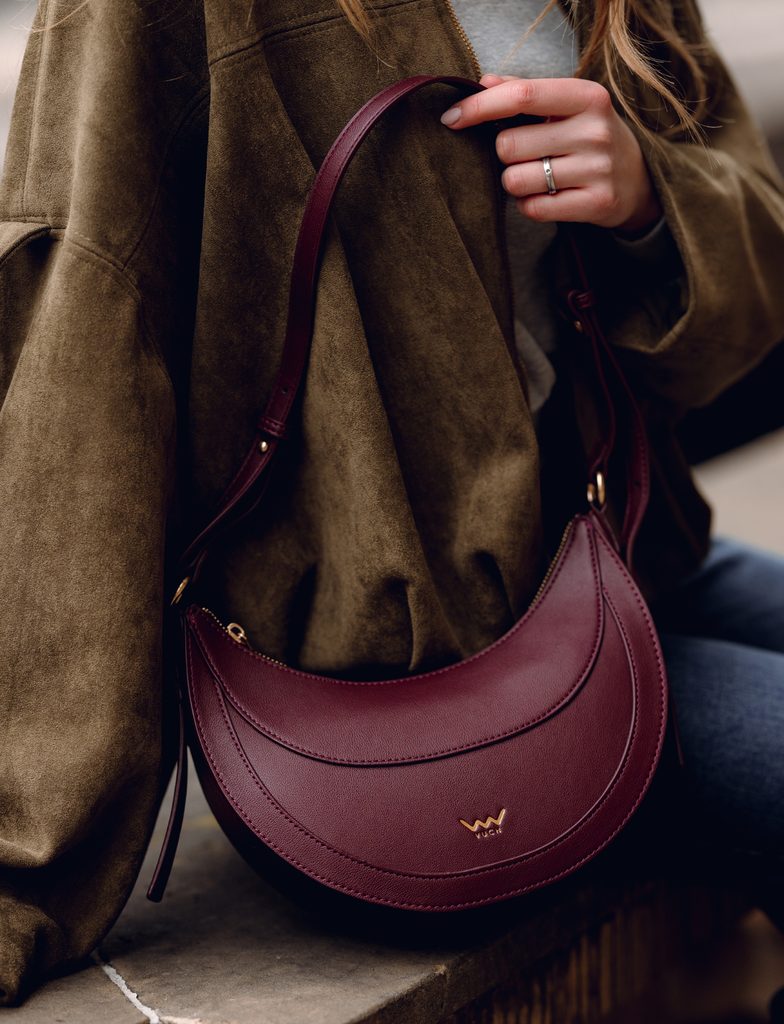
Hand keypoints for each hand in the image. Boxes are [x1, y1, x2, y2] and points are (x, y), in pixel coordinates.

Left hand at [440, 74, 661, 233]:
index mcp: (586, 96)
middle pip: (509, 145)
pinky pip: (533, 209)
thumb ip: (526, 93)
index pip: (521, 96)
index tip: (452, 117)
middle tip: (527, 155)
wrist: (637, 180)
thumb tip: (483, 82)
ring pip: (516, 181)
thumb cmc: (588, 137)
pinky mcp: (597, 203)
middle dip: (505, 154)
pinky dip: (529, 205)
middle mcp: (594, 130)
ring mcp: (598, 169)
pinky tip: (547, 196)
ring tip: (539, 177)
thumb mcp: (567, 106)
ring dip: (515, 182)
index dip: (479, 107)